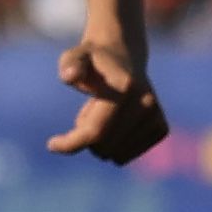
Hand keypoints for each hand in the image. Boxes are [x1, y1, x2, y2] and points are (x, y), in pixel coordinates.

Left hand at [46, 39, 168, 165]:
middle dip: (85, 136)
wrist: (124, 56)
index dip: (70, 143)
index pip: (95, 131)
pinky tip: (114, 123)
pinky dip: (113, 146)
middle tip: (89, 111)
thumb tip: (70, 76)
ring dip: (100, 141)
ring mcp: (155, 116)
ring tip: (102, 114)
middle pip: (103, 146)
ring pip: (115, 155)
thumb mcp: (74, 57)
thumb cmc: (91, 59)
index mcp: (125, 88)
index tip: (51, 144)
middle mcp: (145, 103)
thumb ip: (69, 65)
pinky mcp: (160, 127)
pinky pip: (126, 155)